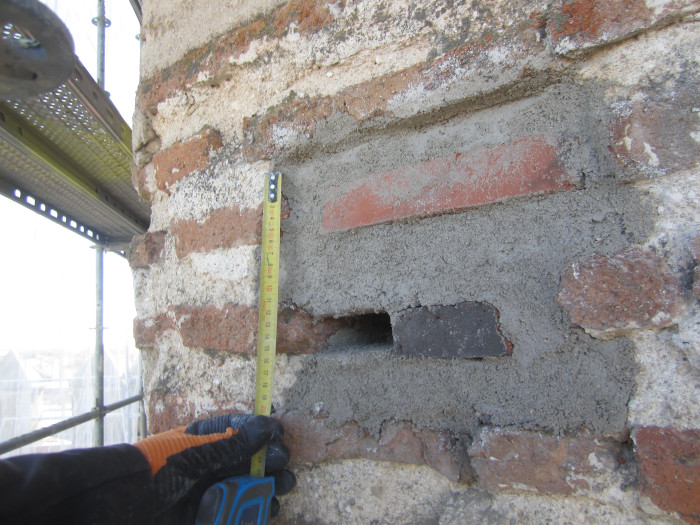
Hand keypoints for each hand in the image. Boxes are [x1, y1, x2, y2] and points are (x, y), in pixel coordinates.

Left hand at [133, 414, 294, 523]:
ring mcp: (217, 489)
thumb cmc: (161, 468)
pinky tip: (267, 507)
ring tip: (279, 488)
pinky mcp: (215, 513)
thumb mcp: (197, 451)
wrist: (131, 504)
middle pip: (255, 460)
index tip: (279, 437)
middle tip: (281, 465)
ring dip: (269, 487)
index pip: (246, 431)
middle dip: (271, 462)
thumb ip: (233, 443)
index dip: (265, 433)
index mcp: (212, 439)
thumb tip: (268, 428)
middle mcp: (218, 463)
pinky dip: (256, 510)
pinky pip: (243, 511)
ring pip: (254, 487)